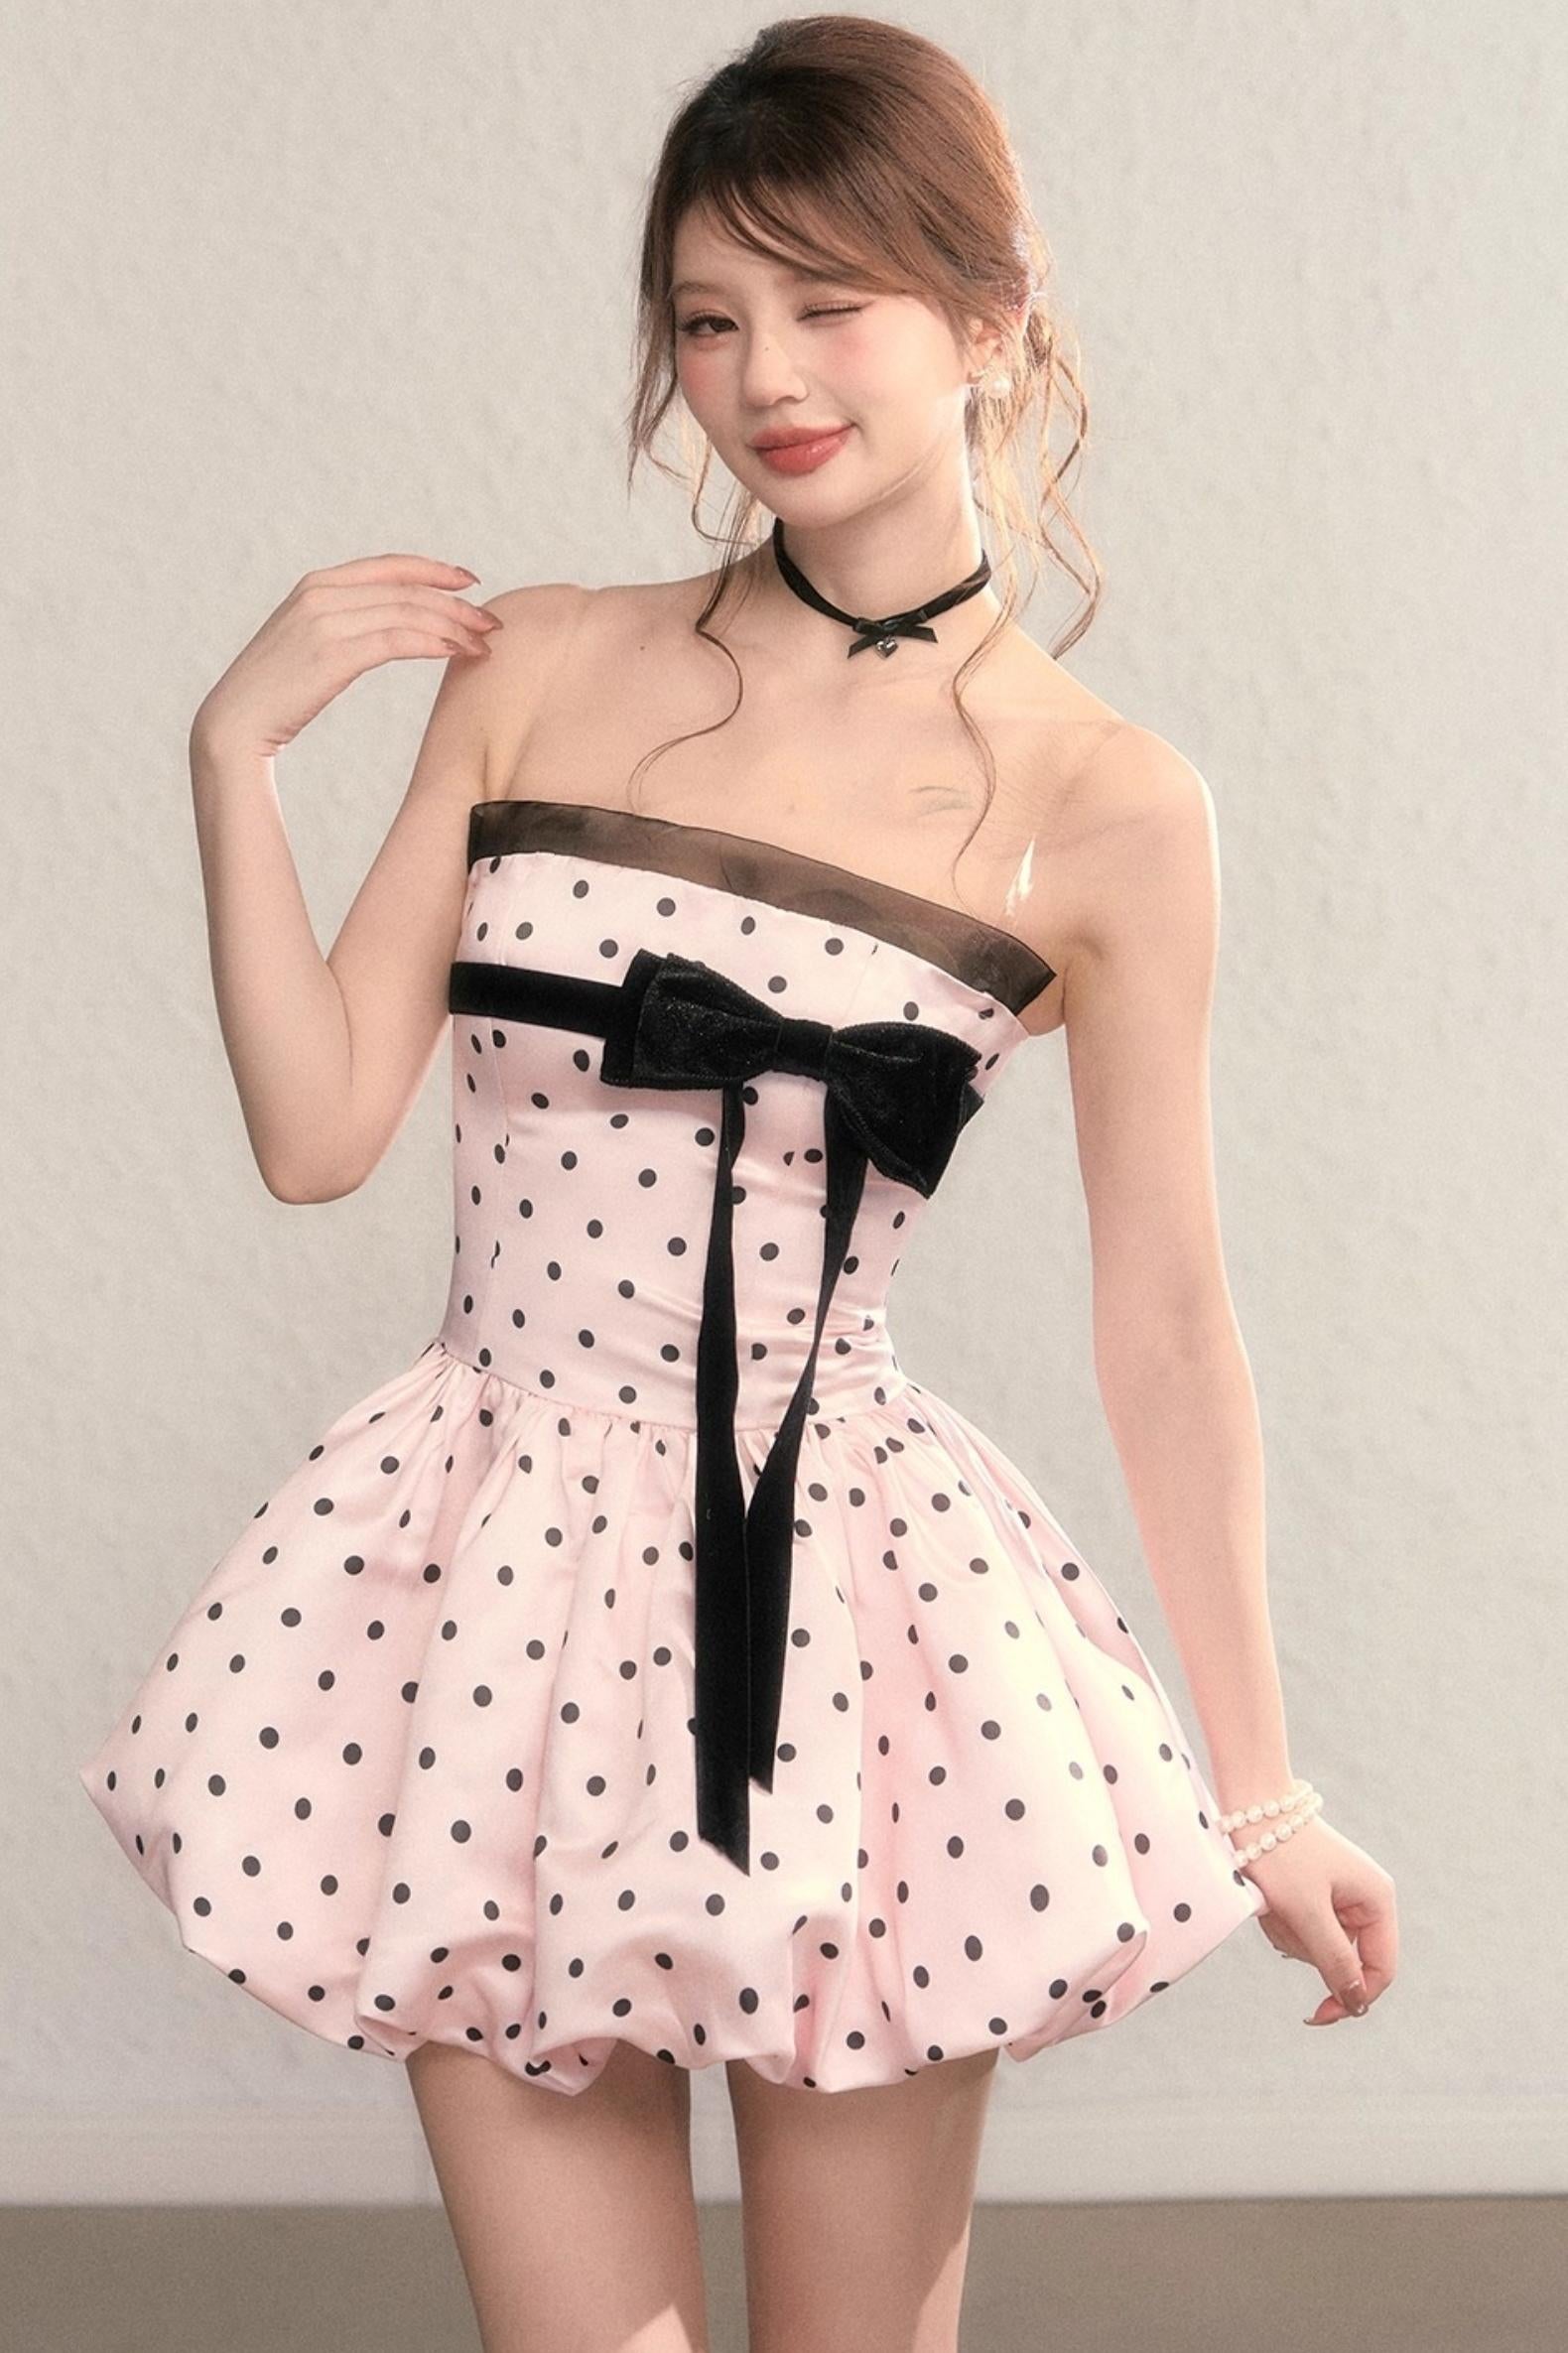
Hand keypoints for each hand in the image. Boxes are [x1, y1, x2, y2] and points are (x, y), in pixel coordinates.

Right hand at [189, 551, 502, 763]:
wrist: (236, 723)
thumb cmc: (277, 694)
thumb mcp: (309, 645)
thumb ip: (343, 624)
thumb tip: (385, 628)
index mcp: (316, 584)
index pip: (389, 566)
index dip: (434, 570)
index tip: (470, 582)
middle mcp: (321, 593)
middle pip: (406, 588)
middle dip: (456, 604)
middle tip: (492, 622)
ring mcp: (325, 620)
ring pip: (408, 611)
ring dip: (454, 625)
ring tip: (485, 643)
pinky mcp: (334, 654)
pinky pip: (398, 639)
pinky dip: (435, 643)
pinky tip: (458, 653)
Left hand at [1244, 1817, 1397, 2024]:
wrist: (1250, 1806)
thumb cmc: (1280, 1853)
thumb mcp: (1307, 1911)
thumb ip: (1334, 1960)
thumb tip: (1356, 2005)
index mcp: (1377, 1900)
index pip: (1379, 1970)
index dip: (1352, 1998)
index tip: (1316, 2015)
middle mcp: (1365, 1900)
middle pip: (1345, 1961)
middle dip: (1309, 1951)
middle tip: (1283, 1919)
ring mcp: (1340, 1898)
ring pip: (1320, 1949)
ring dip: (1291, 1935)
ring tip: (1274, 1903)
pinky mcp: (1315, 1895)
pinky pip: (1303, 1931)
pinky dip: (1283, 1924)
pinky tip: (1270, 1900)